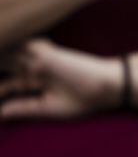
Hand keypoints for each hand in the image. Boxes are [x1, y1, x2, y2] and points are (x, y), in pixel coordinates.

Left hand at [0, 39, 120, 120]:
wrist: (107, 87)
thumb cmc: (85, 99)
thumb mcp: (48, 108)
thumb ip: (23, 108)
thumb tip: (0, 114)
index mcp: (37, 81)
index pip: (9, 83)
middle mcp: (37, 66)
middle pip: (8, 63)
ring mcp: (41, 57)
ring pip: (12, 52)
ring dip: (3, 55)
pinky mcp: (47, 53)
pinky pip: (24, 45)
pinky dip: (12, 45)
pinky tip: (5, 42)